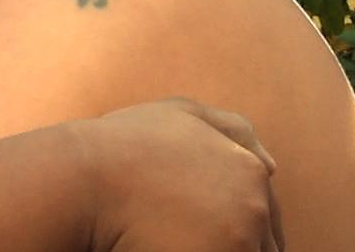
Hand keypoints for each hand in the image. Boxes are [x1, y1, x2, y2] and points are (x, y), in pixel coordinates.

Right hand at [76, 97, 283, 251]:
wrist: (82, 179)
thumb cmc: (122, 146)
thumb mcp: (180, 115)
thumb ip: (232, 129)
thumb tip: (272, 166)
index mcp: (250, 171)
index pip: (267, 219)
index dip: (235, 230)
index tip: (201, 233)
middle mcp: (253, 207)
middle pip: (262, 247)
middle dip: (234, 244)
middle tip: (187, 238)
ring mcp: (237, 241)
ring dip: (221, 251)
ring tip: (177, 242)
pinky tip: (167, 248)